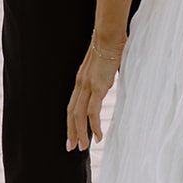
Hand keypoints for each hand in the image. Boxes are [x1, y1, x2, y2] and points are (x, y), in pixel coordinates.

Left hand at [67, 35, 124, 151]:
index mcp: (81, 78)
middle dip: (71, 131)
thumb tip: (110, 76)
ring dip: (81, 133)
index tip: (72, 133)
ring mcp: (88, 86)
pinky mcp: (98, 87)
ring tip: (84, 147)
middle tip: (72, 147)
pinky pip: (92, 112)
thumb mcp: (104, 64)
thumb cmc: (111, 45)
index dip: (70, 120)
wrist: (110, 34)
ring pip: (79, 116)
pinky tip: (98, 136)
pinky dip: (94, 126)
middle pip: (71, 112)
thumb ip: (104, 73)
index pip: (72, 104)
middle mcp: (81, 84)